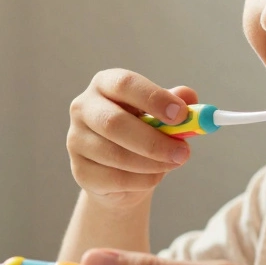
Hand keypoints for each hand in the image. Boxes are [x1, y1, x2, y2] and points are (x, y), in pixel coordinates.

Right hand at [67, 69, 198, 208]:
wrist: (122, 174)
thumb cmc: (142, 134)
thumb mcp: (161, 116)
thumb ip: (176, 104)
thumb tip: (189, 97)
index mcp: (105, 84)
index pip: (124, 84)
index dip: (153, 98)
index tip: (181, 114)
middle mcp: (84, 107)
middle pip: (114, 122)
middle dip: (153, 140)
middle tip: (184, 152)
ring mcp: (76, 140)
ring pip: (116, 155)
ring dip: (152, 163)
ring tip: (174, 162)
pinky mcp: (79, 170)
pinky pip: (115, 179)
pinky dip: (142, 180)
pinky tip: (155, 176)